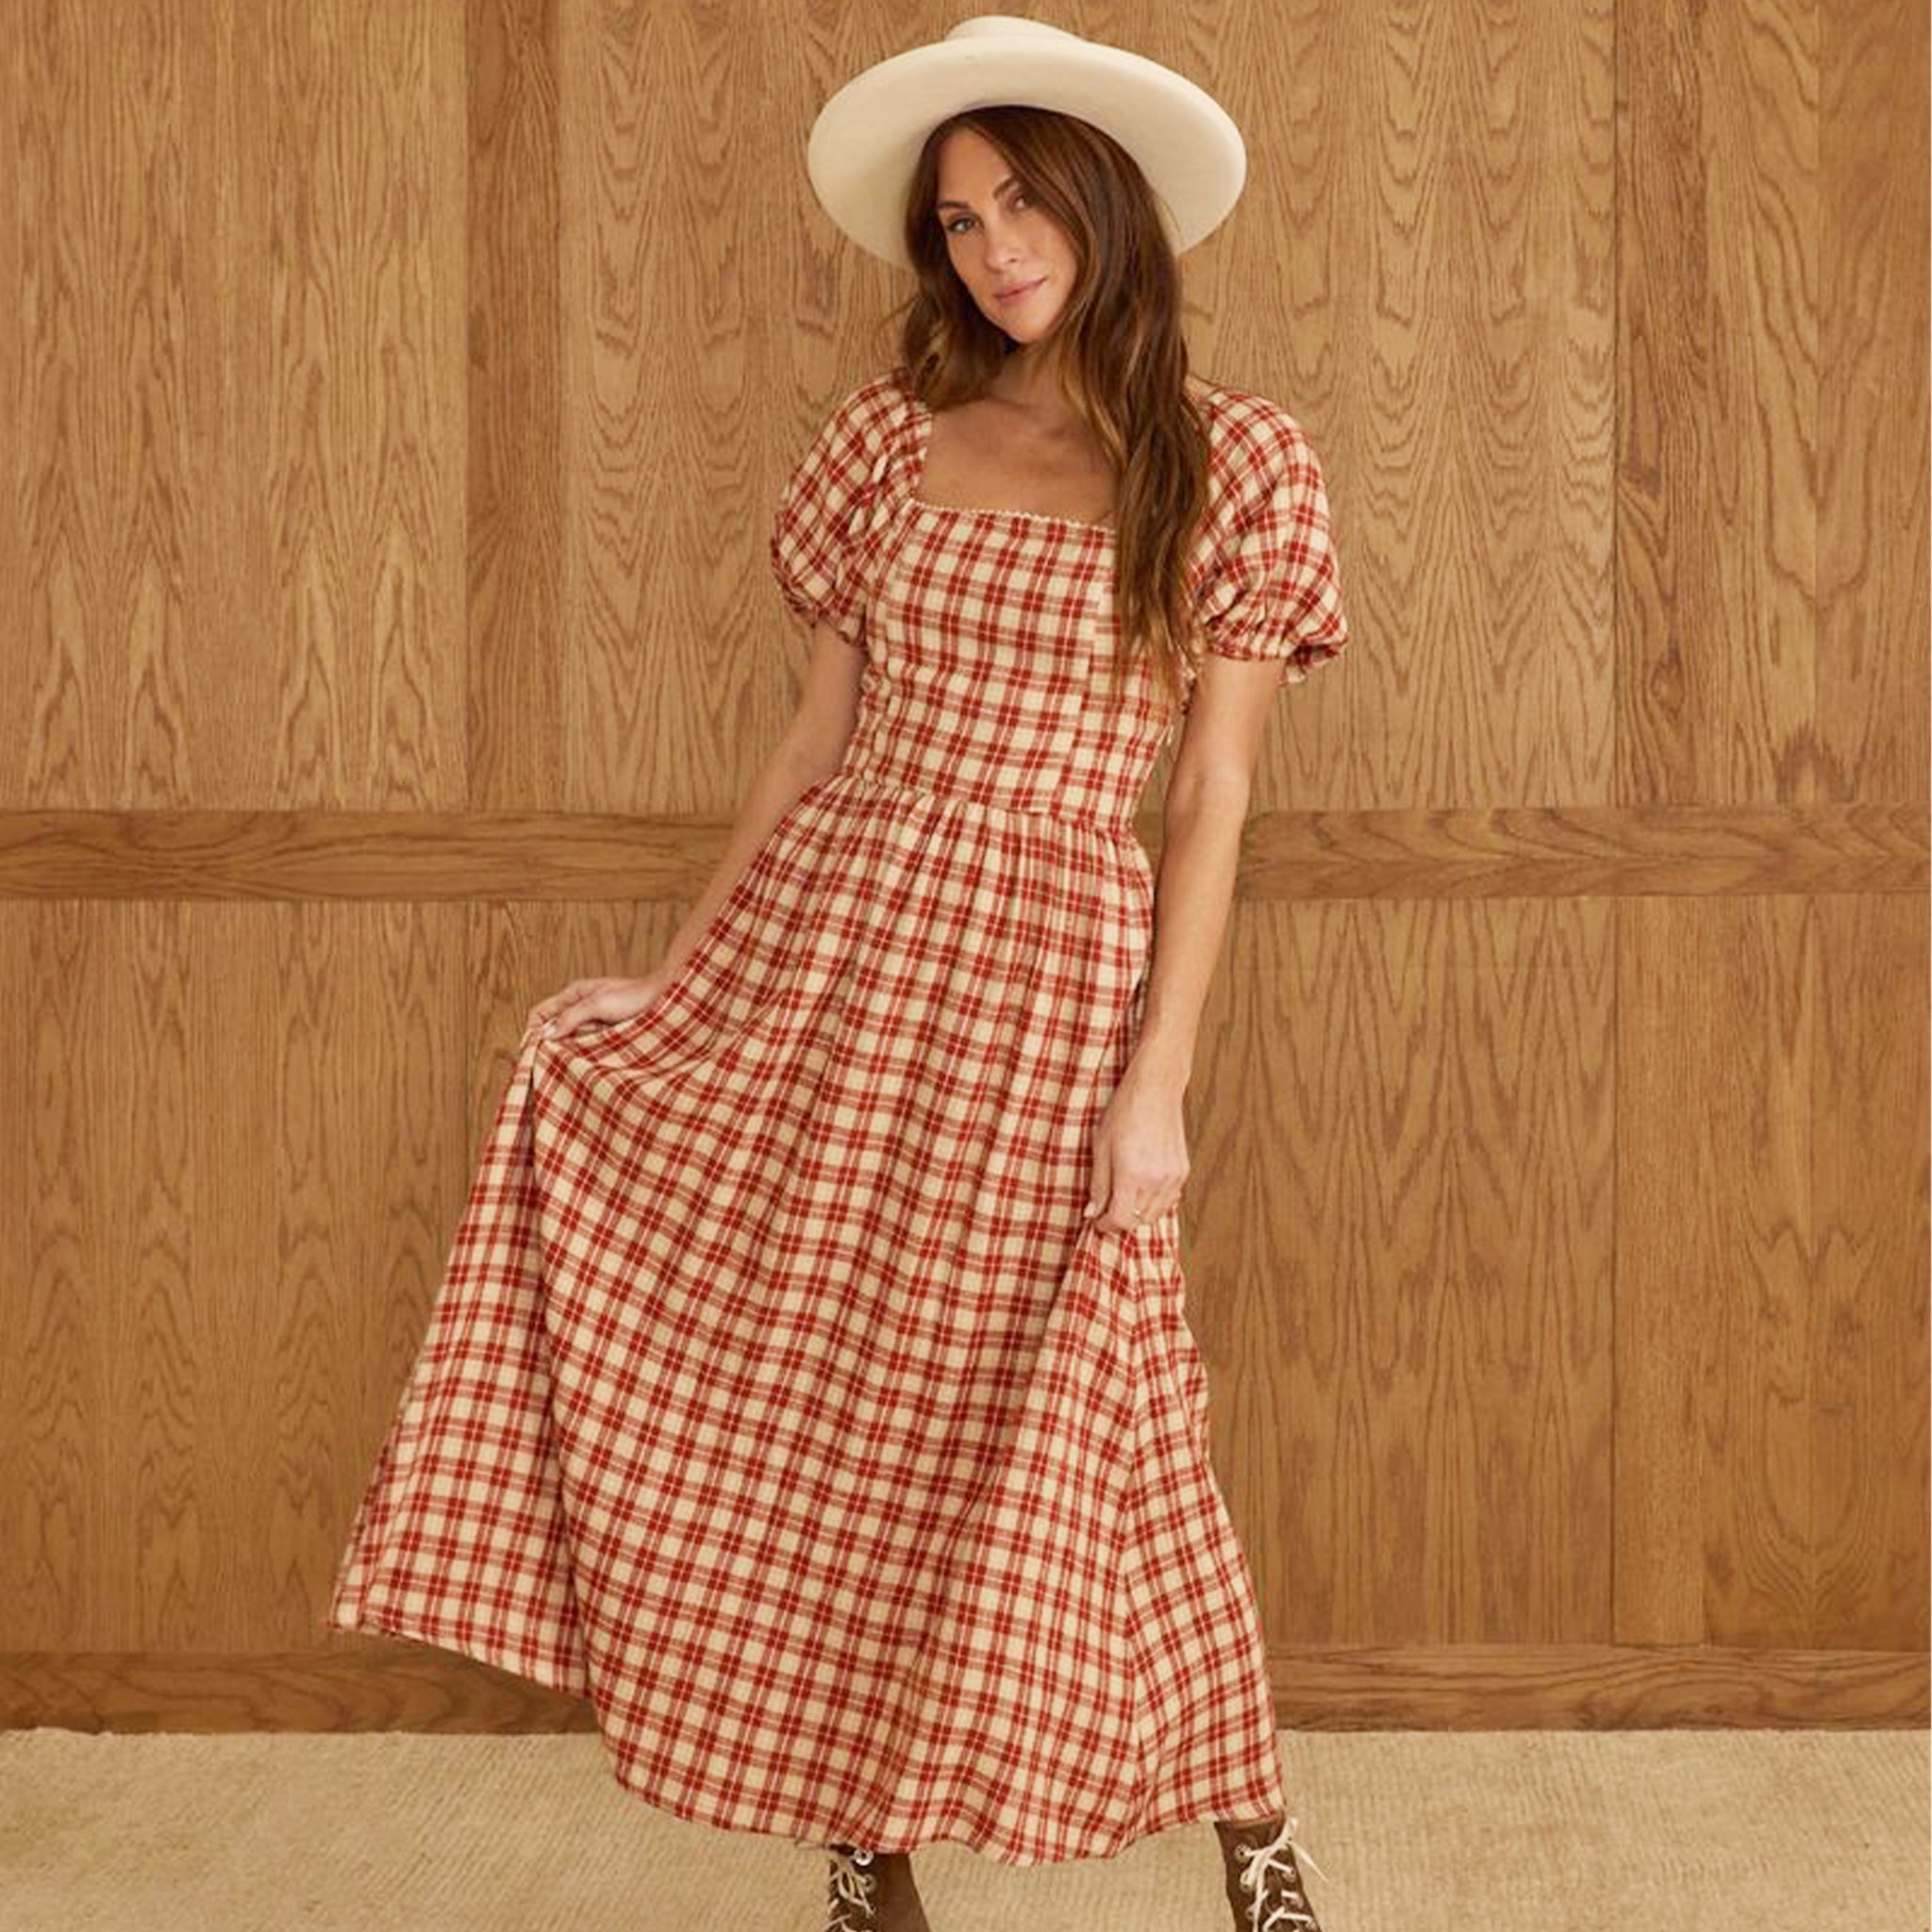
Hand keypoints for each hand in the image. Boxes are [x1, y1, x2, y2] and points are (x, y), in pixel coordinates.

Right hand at [522, 972, 667, 1042]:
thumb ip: (571, 1017)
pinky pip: (587, 1046)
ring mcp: (593, 1022)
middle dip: (555, 1042)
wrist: (664, 1001)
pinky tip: (597, 1053)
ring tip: (591, 1046)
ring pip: (571, 1040)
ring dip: (575, 1047)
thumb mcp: (598, 1004)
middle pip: (554, 1029)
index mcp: (574, 994)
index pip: (540, 1013)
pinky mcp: (605, 1035)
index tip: (533, 1049)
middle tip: (561, 1054)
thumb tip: (547, 1035)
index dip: (533, 1030)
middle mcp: (580, 1008)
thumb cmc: (633, 996)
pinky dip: (588, 1052)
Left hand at [1081, 1059, 1189, 1232]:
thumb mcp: (1101, 1147)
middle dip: (1120, 1221)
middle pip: (1138, 1221)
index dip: (1105, 1225)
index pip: (1120, 1219)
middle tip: (1106, 1210)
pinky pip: (1169, 1200)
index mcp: (1133, 1175)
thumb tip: (1093, 1212)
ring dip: (1138, 1214)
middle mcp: (1157, 1181)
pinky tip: (1142, 1189)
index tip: (1096, 1220)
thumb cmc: (1124, 1112)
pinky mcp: (1183, 1171)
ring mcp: (1173, 1177)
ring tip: (1123, 1199)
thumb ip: (1098, 1184)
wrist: (1155, 1090)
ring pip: (1155, 1215)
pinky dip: (1154, 1203)